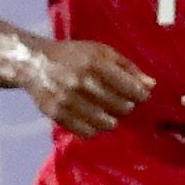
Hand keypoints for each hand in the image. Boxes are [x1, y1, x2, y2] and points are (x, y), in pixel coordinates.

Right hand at [15, 38, 152, 136]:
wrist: (33, 62)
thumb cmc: (72, 55)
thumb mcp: (100, 52)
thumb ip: (127, 67)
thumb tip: (151, 85)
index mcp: (95, 64)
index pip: (131, 89)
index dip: (141, 95)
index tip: (140, 95)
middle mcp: (82, 83)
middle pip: (121, 107)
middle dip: (126, 106)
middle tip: (121, 102)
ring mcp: (68, 100)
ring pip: (106, 123)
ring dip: (111, 119)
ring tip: (108, 112)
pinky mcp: (56, 113)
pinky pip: (86, 132)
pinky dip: (95, 129)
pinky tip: (93, 120)